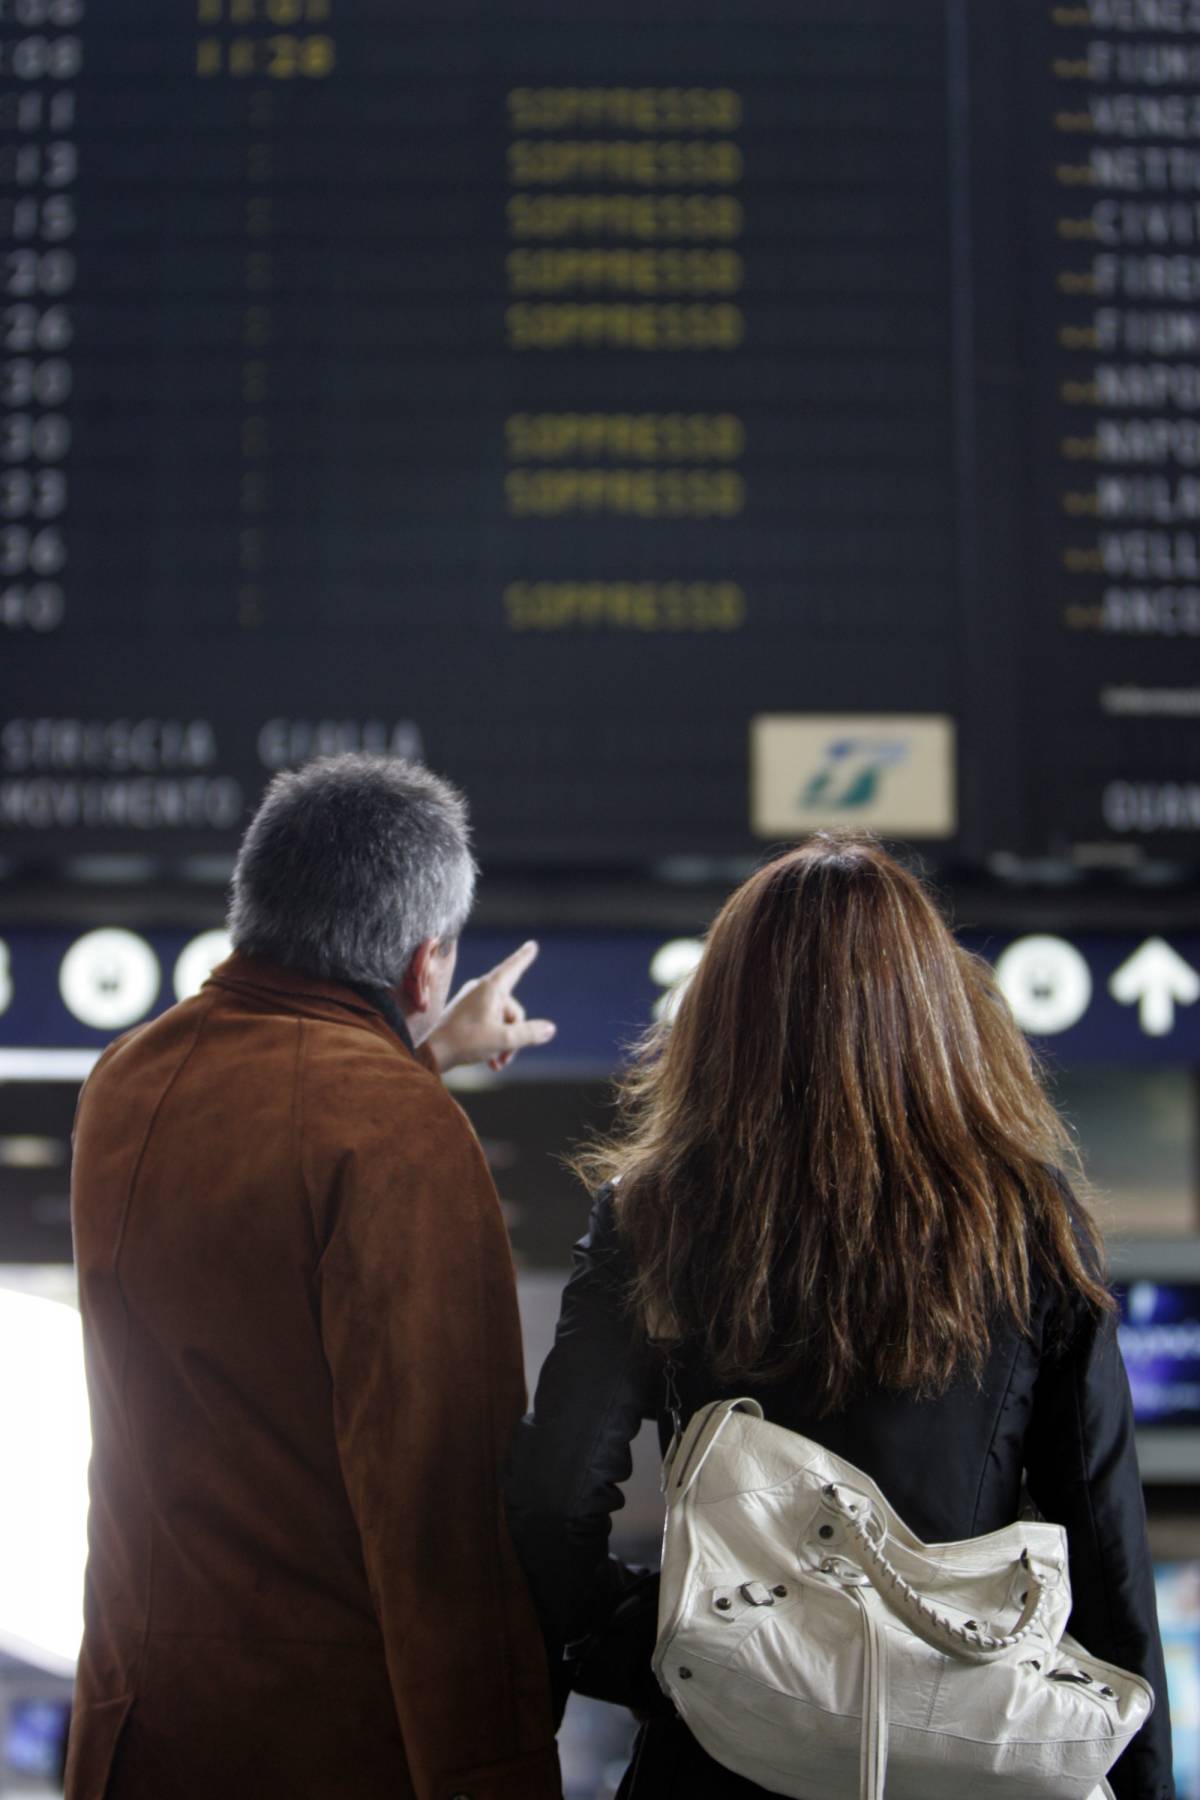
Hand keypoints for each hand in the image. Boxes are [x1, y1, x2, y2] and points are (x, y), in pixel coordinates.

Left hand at [427, 940, 556, 1074]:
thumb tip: (550, 1029)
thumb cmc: (465, 1041)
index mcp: (490, 988)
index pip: (513, 968)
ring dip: (504, 1043)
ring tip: (498, 1063)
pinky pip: (489, 1024)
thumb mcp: (503, 1039)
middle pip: (513, 1009)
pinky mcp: (466, 1015)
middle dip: (515, 1035)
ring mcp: (473, 1002)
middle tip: (506, 1056)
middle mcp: (481, 990)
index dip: (524, 957)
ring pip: (502, 1021)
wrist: (431, 1053)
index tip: (532, 945)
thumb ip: (529, 1033)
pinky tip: (491, 1062)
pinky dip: (493, 1042)